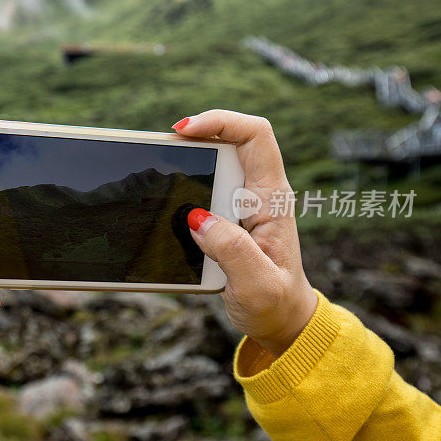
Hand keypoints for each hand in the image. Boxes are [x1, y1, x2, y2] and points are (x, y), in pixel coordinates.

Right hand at [173, 110, 316, 356]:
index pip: (255, 136)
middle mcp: (260, 193)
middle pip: (231, 139)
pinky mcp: (228, 214)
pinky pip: (204, 185)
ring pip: (215, 160)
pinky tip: (167, 202)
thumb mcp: (256, 285)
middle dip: (196, 137)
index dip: (221, 121)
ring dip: (187, 163)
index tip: (184, 131)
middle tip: (163, 151)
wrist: (280, 319)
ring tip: (160, 174)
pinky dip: (183, 185)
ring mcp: (243, 202)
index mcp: (272, 200)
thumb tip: (198, 218)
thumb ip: (231, 250)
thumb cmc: (274, 303)